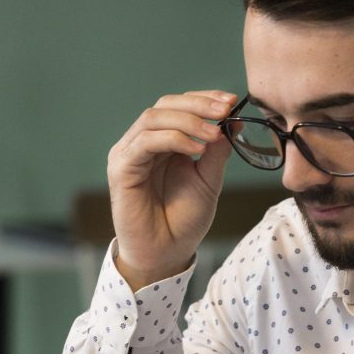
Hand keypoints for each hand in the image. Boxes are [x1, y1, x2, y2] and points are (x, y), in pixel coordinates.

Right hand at [107, 90, 236, 291]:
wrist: (166, 254)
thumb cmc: (183, 221)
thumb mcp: (208, 181)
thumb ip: (217, 151)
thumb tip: (232, 121)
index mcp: (163, 142)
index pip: (179, 106)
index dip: (204, 99)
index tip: (231, 102)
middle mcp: (143, 143)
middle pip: (165, 105)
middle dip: (198, 104)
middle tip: (225, 110)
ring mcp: (130, 153)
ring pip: (154, 117)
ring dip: (188, 121)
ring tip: (214, 134)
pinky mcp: (121, 168)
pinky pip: (146, 141)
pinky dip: (173, 139)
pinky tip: (196, 149)